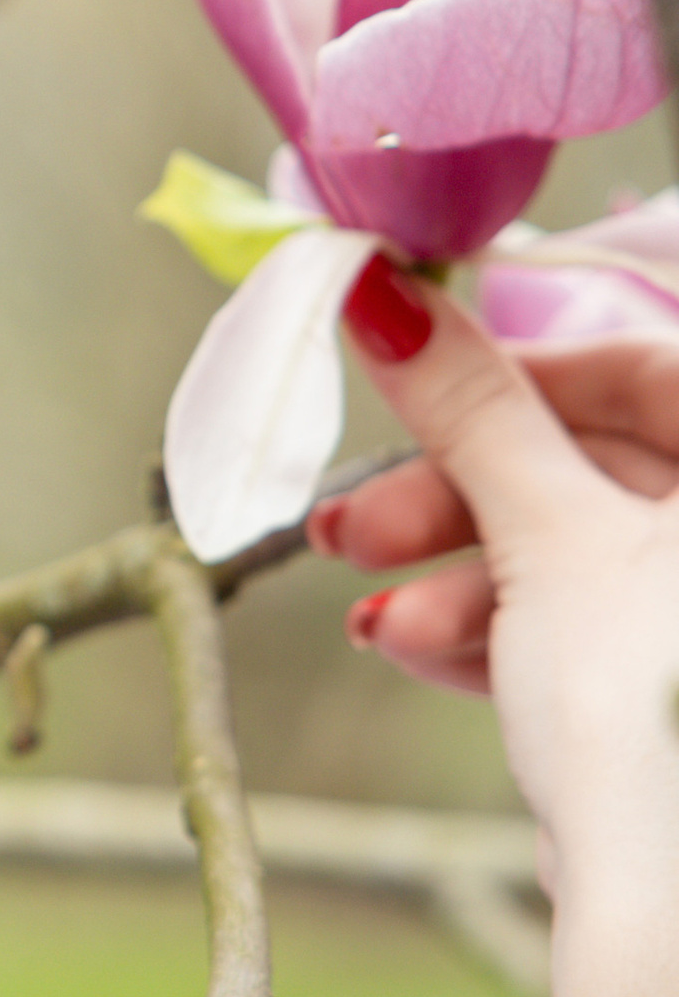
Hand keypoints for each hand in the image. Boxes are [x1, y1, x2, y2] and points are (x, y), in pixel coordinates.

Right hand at [316, 265, 678, 996]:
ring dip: (461, 573)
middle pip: (596, 463)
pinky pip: (595, 628)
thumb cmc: (653, 712)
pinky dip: (504, 630)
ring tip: (372, 618)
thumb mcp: (543, 536)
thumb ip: (468, 408)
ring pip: (582, 553)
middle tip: (348, 525)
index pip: (639, 363)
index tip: (399, 377)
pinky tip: (414, 648)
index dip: (509, 368)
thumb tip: (379, 285)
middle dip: (458, 496)